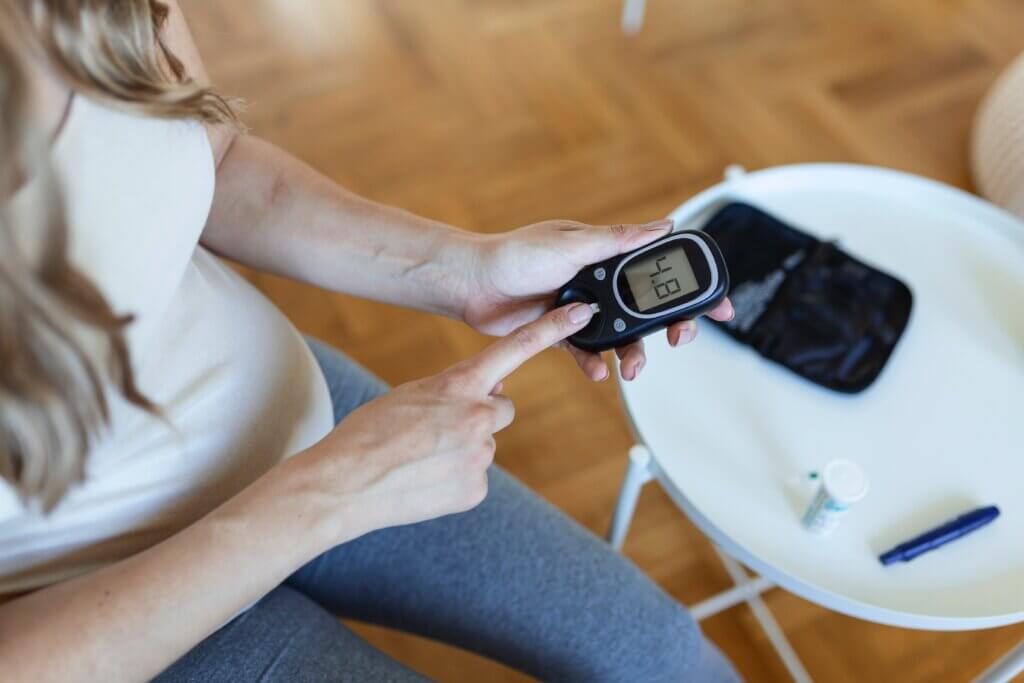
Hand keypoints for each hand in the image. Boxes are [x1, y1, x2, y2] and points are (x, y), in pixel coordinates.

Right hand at [302, 302, 594, 538]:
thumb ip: (455, 389)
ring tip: (420, 458)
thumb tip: (492, 392)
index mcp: (458, 385)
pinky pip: (474, 477)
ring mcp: (480, 455)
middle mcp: (478, 416)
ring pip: (484, 445)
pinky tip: (425, 480)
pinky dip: (455, 478)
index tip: (580, 314)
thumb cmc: (368, 433)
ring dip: (462, 450)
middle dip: (480, 416)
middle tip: (438, 431)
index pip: (514, 350)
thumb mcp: (411, 394)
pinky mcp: (476, 488)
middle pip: (501, 409)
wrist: (344, 483)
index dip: (550, 329)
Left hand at [463, 219, 734, 381]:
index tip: (716, 305)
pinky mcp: (560, 332)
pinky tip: (598, 373)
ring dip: (630, 353)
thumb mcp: (571, 243)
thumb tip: (663, 225)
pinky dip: (595, 364)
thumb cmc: (514, 254)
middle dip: (666, 327)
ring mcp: (580, 307)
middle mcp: (597, 281)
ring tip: (629, 369)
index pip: (659, 269)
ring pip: (620, 335)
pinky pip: (586, 352)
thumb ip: (618, 240)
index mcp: (605, 254)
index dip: (690, 286)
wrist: (471, 284)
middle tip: (676, 340)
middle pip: (647, 309)